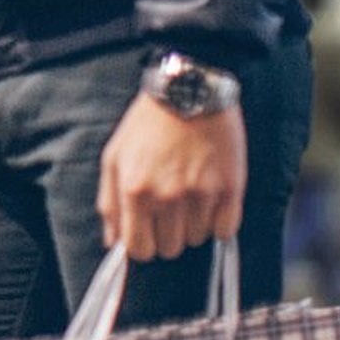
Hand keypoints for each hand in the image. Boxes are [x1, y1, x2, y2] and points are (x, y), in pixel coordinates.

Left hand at [97, 92, 246, 261]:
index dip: (142, 244)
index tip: (148, 231)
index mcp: (134, 190)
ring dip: (192, 222)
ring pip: (196, 239)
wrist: (188, 89)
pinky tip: (210, 194)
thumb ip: (110, 202)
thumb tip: (112, 242)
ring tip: (189, 190)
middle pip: (169, 248)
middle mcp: (166, 196)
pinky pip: (225, 230)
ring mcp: (200, 194)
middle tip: (170, 204)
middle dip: (167, 232)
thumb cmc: (147, 124)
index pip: (139, 249)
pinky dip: (219, 220)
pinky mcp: (230, 189)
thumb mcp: (115, 156)